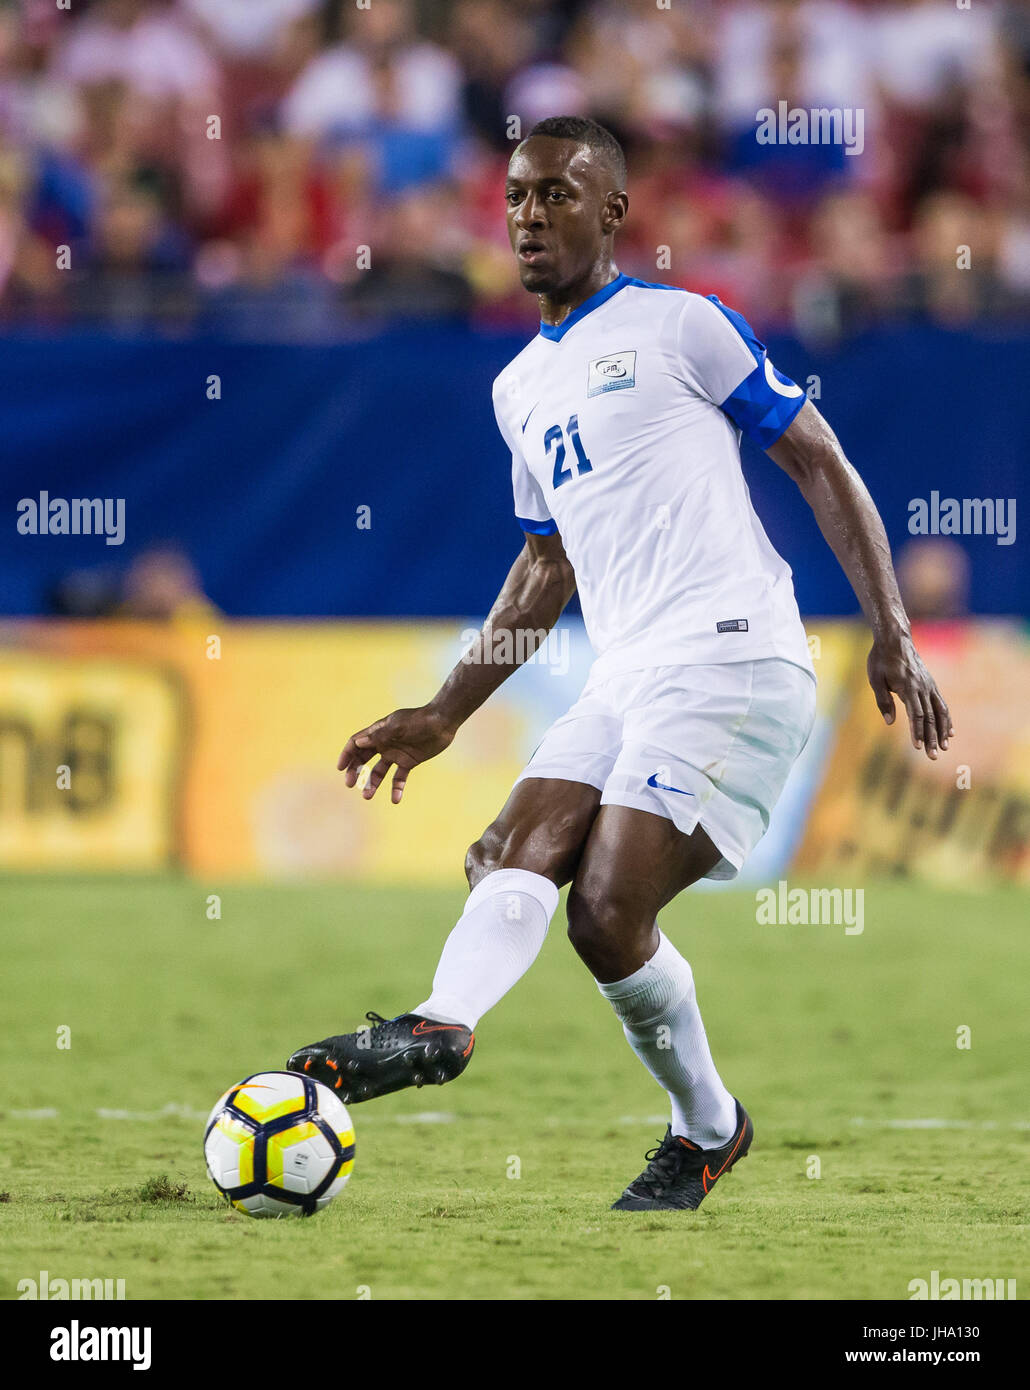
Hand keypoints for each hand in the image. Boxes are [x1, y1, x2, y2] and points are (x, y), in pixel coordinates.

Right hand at [337, 706, 456, 802]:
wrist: (442, 723)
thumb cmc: (419, 720)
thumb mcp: (398, 727)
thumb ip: (379, 735)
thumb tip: (358, 743)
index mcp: (378, 732)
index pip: (356, 743)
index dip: (347, 755)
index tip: (341, 768)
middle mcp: (384, 743)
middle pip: (363, 759)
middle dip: (355, 771)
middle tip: (350, 784)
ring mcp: (396, 754)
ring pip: (379, 771)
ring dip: (372, 783)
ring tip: (367, 796)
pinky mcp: (408, 762)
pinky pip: (399, 778)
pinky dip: (396, 788)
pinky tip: (395, 799)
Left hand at [867, 633, 952, 758]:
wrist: (895, 639)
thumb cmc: (881, 659)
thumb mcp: (875, 679)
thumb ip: (883, 701)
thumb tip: (889, 722)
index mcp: (908, 687)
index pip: (916, 714)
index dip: (917, 731)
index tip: (918, 747)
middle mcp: (922, 687)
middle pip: (929, 717)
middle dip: (931, 737)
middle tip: (932, 756)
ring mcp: (929, 686)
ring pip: (939, 712)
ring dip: (942, 731)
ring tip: (944, 747)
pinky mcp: (931, 684)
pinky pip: (941, 704)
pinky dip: (946, 719)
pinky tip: (949, 731)